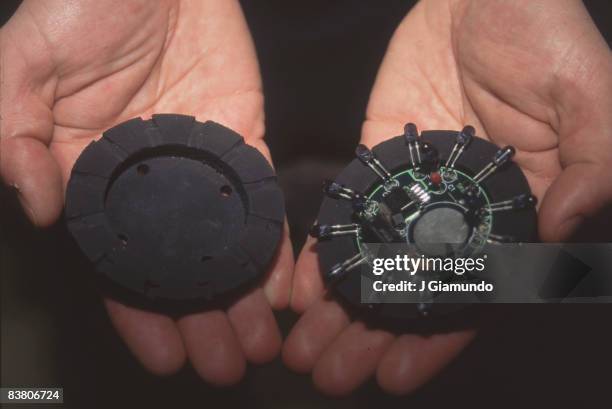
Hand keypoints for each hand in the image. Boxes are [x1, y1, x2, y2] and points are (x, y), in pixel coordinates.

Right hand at [1, 0, 293, 384]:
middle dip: (203, 317)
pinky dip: (272, 240)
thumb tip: (41, 207)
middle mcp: (151, 181)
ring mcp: (201, 163)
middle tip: (228, 361)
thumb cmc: (83, 7)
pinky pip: (260, 198)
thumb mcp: (25, 64)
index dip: (140, 312)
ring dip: (242, 293)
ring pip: (223, 243)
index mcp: (96, 175)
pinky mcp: (242, 138)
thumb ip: (17, 133)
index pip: (118, 262)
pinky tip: (282, 280)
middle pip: (179, 266)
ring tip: (261, 339)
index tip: (165, 354)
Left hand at [284, 0, 610, 395]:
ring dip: (342, 304)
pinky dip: (328, 246)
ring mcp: (417, 188)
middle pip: (415, 287)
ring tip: (304, 344)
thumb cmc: (545, 35)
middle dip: (372, 332)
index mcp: (517, 210)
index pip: (475, 290)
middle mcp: (462, 211)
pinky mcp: (382, 158)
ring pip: (377, 259)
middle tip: (327, 372)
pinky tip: (302, 281)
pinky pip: (352, 210)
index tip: (395, 373)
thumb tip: (564, 226)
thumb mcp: (587, 95)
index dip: (439, 334)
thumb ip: (590, 161)